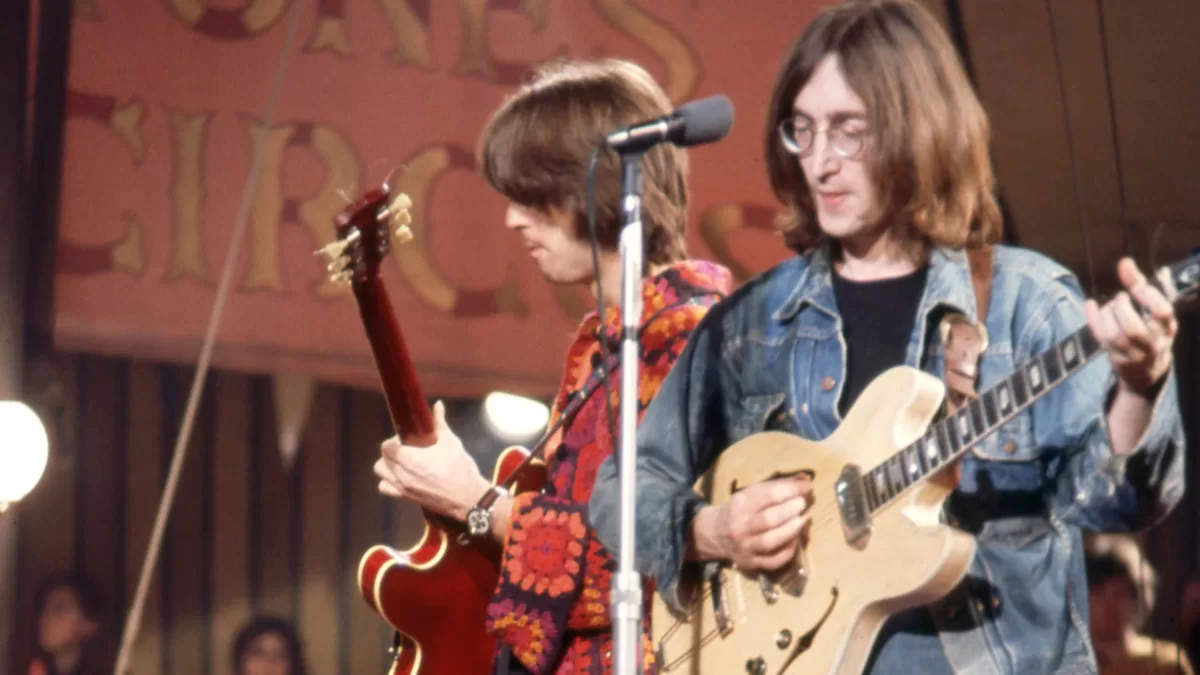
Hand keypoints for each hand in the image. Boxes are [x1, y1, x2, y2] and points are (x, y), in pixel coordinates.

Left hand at [373, 400, 489, 521]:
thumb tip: (438, 404)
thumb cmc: (460, 468)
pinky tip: (401, 476)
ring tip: (402, 462)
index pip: (387, 447)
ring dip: (387, 464)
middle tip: (407, 448)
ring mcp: (402, 487)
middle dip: (392, 451)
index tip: (406, 438)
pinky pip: (385, 488)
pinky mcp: (405, 497)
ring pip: (381, 472)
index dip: (394, 440)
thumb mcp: (451, 442)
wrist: (467, 497)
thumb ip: (440, 423)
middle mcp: (402, 474)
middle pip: (383, 458)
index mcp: (411, 459)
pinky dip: (388, 481)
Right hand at [694, 476, 810, 572]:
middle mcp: (740, 527)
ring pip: (771, 542)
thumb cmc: (739, 510)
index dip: (791, 490)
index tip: (807, 487)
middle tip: (803, 503)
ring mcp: (745, 547)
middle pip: (769, 519)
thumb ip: (775, 488)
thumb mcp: (750, 494)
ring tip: (803, 521)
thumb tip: (804, 482)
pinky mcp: (750, 563)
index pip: (768, 496)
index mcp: (740, 504)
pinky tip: (794, 540)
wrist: (715, 534)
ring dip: (791, 530)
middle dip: (791, 510)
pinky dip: (787, 551)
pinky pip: (773, 561)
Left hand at [1084, 257, 1177, 396]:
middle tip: (1119, 299)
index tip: (1136, 287)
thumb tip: (1125, 261)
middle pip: (1133, 329)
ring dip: (1107, 315)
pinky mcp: (1115, 359)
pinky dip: (1092, 319)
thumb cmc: (1151, 332)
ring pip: (1114, 337)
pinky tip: (1090, 304)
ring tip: (1110, 306)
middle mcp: (1152, 344)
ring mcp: (1133, 355)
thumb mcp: (1153, 310)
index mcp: (1167, 328)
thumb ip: (1139, 285)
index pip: (1161, 312)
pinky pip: (1100, 339)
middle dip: (1121, 309)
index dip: (1146, 295)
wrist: (1146, 372)